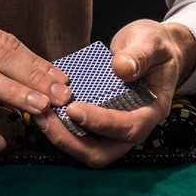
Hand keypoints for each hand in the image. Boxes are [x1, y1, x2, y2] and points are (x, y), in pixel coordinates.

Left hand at [31, 19, 195, 168]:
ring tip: (40, 115)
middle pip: (104, 153)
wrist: (153, 50)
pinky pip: (80, 136)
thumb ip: (139, 55)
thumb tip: (122, 68)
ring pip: (88, 149)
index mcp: (152, 110)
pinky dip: (61, 129)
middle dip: (72, 142)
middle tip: (46, 118)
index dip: (101, 123)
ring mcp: (116, 129)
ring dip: (62, 138)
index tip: (74, 109)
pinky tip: (44, 110)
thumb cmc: (155, 47)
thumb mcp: (151, 42)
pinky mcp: (100, 124)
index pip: (129, 128)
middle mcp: (134, 126)